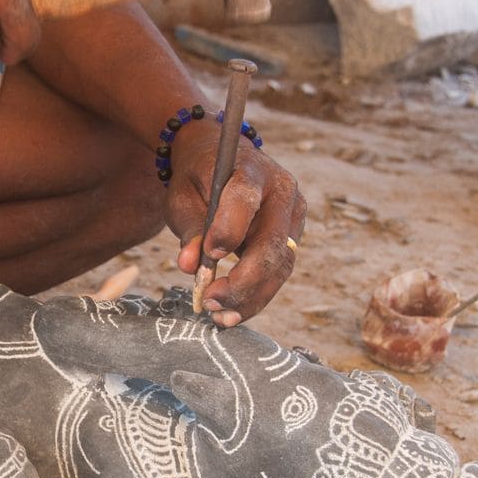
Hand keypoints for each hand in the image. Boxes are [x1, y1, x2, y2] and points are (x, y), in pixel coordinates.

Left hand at [170, 129, 306, 326]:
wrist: (223, 160)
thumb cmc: (199, 178)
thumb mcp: (183, 197)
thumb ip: (190, 229)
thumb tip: (189, 266)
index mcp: (250, 170)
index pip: (244, 200)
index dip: (228, 230)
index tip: (208, 256)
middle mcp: (281, 191)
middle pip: (271, 244)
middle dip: (242, 281)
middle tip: (211, 302)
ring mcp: (293, 215)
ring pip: (280, 266)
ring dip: (251, 297)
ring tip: (220, 317)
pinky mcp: (293, 237)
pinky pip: (279, 273)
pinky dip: (256, 296)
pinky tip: (232, 313)